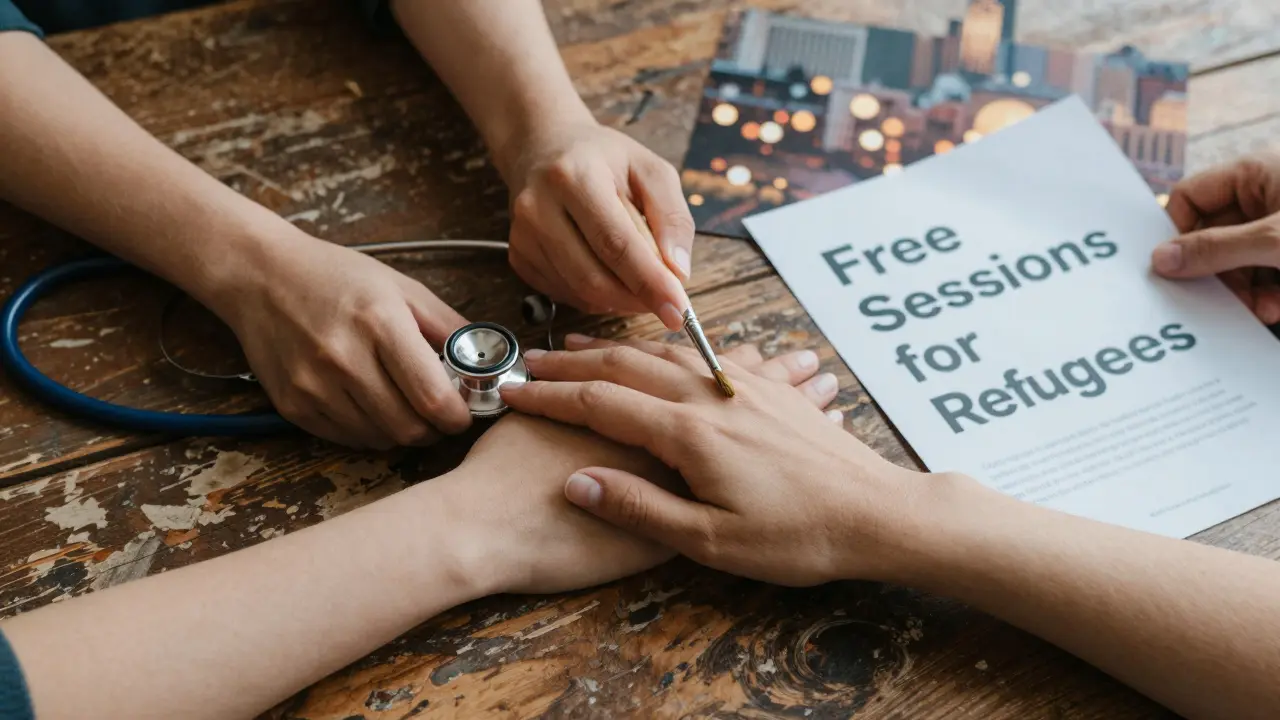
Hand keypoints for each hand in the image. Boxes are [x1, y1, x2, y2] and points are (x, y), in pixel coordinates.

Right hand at [215, 232, 471, 448]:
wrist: (261, 276)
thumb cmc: (336, 277)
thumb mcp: (402, 288)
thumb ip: (448, 326)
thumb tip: (486, 361)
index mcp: (379, 324)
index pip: (432, 397)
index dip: (458, 416)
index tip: (465, 413)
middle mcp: (344, 358)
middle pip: (408, 427)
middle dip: (435, 429)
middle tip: (440, 415)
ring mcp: (314, 386)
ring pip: (380, 439)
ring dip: (403, 432)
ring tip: (406, 407)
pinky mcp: (293, 405)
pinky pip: (348, 439)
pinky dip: (370, 432)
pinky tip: (373, 406)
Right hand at [498, 121, 693, 328]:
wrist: (543, 148)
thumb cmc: (603, 158)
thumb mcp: (650, 169)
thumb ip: (672, 216)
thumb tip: (678, 270)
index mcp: (575, 176)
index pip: (616, 243)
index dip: (649, 282)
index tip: (678, 309)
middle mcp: (539, 207)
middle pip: (593, 277)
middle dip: (636, 299)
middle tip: (666, 304)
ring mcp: (523, 236)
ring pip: (579, 292)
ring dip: (619, 300)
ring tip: (641, 284)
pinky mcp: (518, 256)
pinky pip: (565, 294)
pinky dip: (596, 297)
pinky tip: (609, 275)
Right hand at [499, 340, 946, 586]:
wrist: (879, 515)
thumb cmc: (797, 537)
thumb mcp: (711, 540)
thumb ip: (640, 508)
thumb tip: (578, 481)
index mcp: (689, 432)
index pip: (601, 403)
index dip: (552, 396)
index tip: (515, 391)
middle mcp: (712, 397)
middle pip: (629, 366)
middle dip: (577, 362)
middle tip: (537, 359)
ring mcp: (743, 389)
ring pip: (668, 353)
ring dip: (621, 348)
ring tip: (587, 345)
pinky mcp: (769, 392)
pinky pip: (711, 356)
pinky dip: (676, 348)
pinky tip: (671, 348)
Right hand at [1151, 154, 1279, 323]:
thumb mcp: (1274, 240)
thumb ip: (1216, 249)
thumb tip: (1160, 259)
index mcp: (1254, 174)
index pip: (1189, 197)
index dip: (1176, 232)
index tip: (1172, 268)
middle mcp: (1263, 197)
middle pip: (1211, 236)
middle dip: (1214, 274)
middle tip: (1209, 302)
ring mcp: (1277, 227)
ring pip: (1237, 262)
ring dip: (1241, 292)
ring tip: (1255, 310)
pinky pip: (1263, 275)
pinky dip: (1266, 296)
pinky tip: (1272, 308)